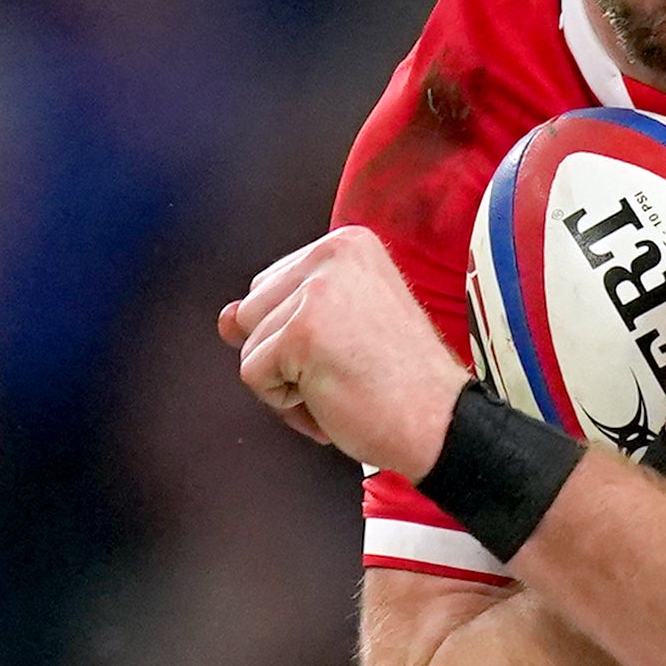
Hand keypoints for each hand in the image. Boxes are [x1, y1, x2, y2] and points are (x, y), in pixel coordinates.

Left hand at [222, 227, 466, 478]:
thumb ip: (278, 313)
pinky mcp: (300, 333)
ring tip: (341, 386)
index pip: (270, 287)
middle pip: (251, 311)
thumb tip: (224, 317)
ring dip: (287, 383)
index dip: (296, 334)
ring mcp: (315, 292)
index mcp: (346, 244)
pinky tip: (331, 400)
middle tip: (345, 370)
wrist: (441, 421)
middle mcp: (330, 254)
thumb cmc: (398, 381)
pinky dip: (285, 404)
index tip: (351, 349)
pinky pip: (253, 376)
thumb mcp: (337, 329)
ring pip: (248, 345)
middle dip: (284, 356)